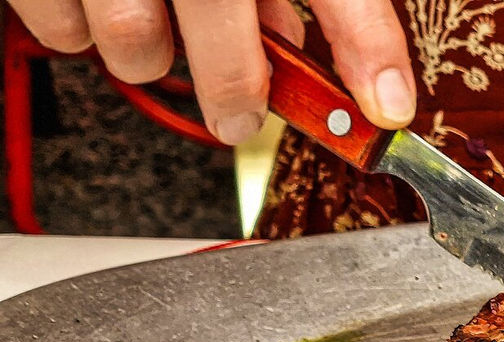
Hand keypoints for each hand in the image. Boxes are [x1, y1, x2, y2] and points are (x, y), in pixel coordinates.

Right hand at [8, 0, 415, 144]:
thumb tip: (291, 40)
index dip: (368, 44)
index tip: (387, 105)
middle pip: (218, 24)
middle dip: (235, 88)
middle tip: (238, 113)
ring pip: (134, 42)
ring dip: (147, 52)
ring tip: (149, 22)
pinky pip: (62, 28)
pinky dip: (78, 28)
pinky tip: (92, 0)